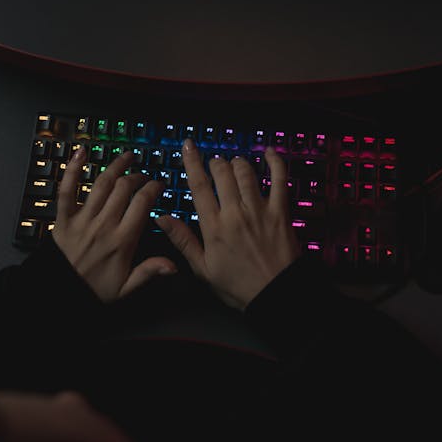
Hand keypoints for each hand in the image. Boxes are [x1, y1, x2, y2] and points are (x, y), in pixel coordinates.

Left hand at [52, 147, 176, 302]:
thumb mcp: (125, 288)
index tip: (159, 184)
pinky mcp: (64, 217)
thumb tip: (173, 265)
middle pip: (125, 188)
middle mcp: (104, 225)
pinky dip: (72, 169)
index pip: (142, 203)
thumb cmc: (92, 291)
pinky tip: (81, 152)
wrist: (59, 294)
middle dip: (138, 176)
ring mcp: (83, 219)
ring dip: (116, 166)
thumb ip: (149, 272)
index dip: (153, 188)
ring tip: (127, 156)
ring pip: (102, 184)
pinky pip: (67, 189)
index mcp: (121, 241)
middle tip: (144, 175)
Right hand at [156, 140, 300, 309]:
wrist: (276, 295)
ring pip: (246, 172)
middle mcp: (235, 213)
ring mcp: (259, 209)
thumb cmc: (239, 286)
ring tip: (234, 164)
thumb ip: (183, 240)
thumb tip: (161, 218)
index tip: (188, 146)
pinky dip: (275, 162)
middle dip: (216, 163)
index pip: (199, 185)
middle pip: (222, 173)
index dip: (192, 162)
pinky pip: (279, 178)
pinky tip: (269, 152)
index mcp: (214, 226)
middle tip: (215, 165)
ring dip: (238, 163)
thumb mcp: (203, 269)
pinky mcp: (280, 210)